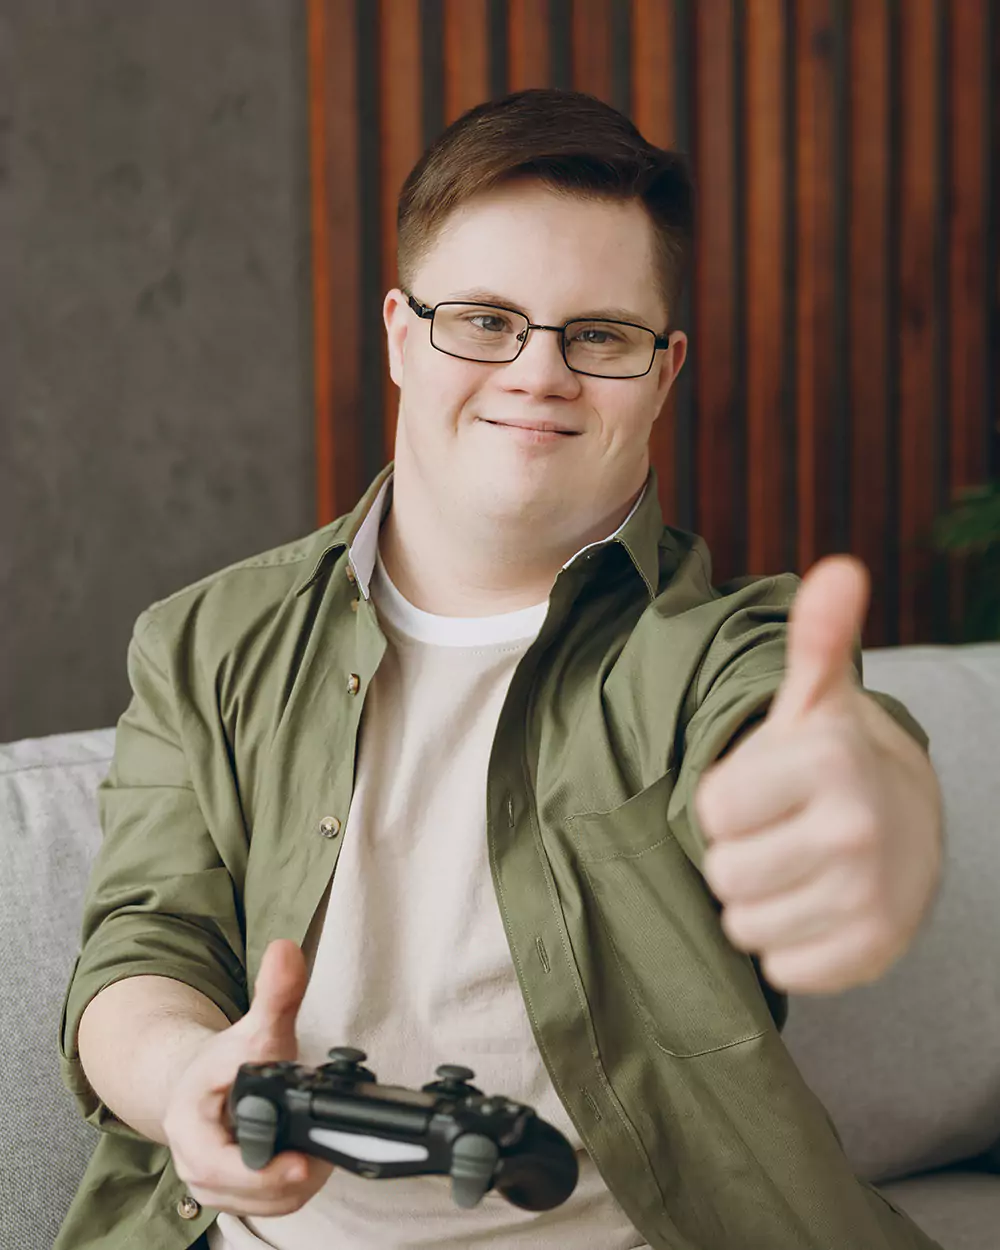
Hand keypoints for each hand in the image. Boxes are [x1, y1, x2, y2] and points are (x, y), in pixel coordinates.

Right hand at [163, 939, 334, 1215]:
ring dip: (292, 1188)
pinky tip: (305, 1167)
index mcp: (189, 1126)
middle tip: (323, 1156)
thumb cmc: (225, 1061)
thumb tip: (287, 950)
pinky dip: (287, 1191)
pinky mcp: (226, 1194)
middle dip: (289, 1179)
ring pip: (258, 1205)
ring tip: (317, 1157)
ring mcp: (208, 1184)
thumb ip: (276, 994)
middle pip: (247, 1193)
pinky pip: (261, 1206)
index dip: (265, 1171)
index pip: (225, 1165)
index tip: (303, 1164)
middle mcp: (193, 1163)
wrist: (198, 1081)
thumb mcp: (254, 1027)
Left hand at [695, 555, 942, 994]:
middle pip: (723, 873)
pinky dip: (787, 945)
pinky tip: (814, 906)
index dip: (726, 802)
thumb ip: (814, 640)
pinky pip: (782, 968)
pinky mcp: (872, 953)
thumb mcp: (813, 702)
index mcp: (827, 762)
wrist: (908, 827)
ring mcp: (868, 897)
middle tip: (777, 831)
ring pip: (744, 925)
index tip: (762, 789)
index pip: (710, 811)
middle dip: (738, 854)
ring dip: (757, 902)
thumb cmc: (830, 763)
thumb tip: (837, 571)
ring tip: (794, 866)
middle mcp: (855, 830)